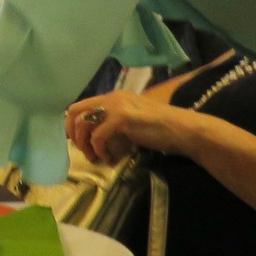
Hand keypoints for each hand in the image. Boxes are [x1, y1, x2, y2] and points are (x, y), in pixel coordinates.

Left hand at [64, 90, 191, 165]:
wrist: (182, 129)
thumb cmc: (160, 128)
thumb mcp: (131, 121)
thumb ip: (113, 123)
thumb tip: (95, 137)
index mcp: (113, 97)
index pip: (81, 106)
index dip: (74, 125)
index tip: (79, 142)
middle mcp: (112, 98)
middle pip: (75, 112)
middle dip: (73, 133)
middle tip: (82, 150)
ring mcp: (117, 106)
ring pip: (84, 124)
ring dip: (85, 144)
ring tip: (95, 157)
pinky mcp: (122, 118)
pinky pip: (98, 136)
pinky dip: (100, 150)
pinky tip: (109, 158)